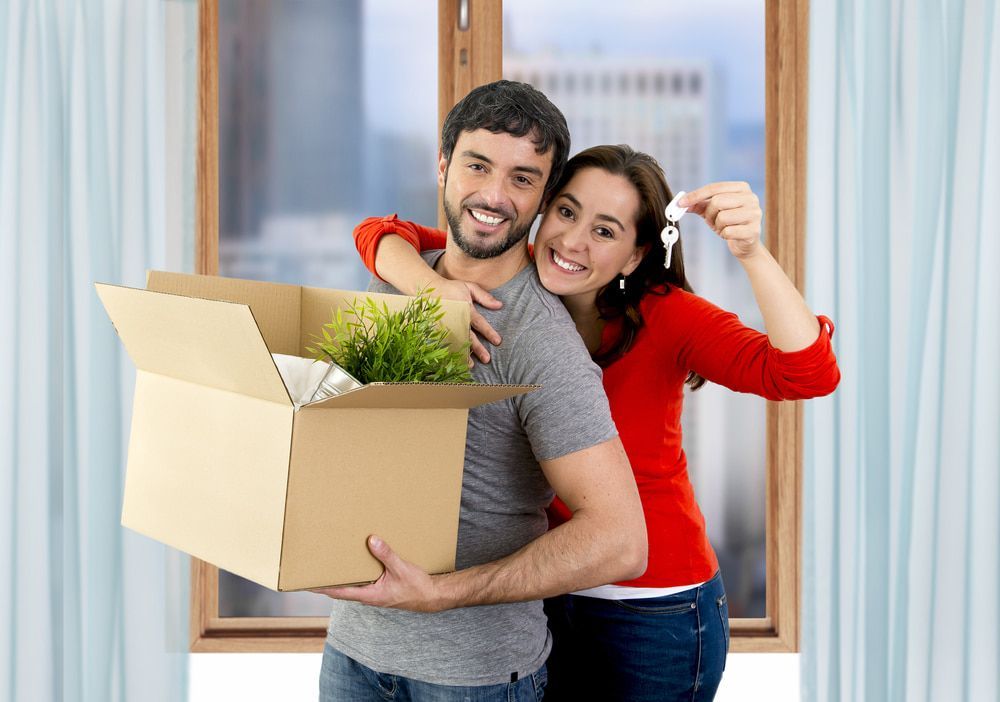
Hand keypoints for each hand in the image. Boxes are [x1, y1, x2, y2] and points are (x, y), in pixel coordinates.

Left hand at [311, 535, 445, 611]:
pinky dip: (357, 573)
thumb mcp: (401, 569)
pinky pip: (365, 581)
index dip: (322, 587)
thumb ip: (386, 555)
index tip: (308, 583)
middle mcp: (369, 596)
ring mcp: (375, 593)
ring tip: (332, 563)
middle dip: (329, 580)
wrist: (432, 597)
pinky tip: (358, 561)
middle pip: (343, 588)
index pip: (339, 592)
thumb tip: (371, 541)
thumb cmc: (417, 587)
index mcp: (369, 595)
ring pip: (354, 584)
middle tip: (315, 569)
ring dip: (343, 576)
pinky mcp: (382, 589)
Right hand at [428, 278, 502, 363]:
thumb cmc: (451, 288)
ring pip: (456, 342)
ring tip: (470, 366)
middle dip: (477, 348)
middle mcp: (456, 318)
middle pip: (468, 336)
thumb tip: (499, 305)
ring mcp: (446, 325)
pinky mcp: (437, 329)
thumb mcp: (469, 287)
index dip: (489, 332)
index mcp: (466, 308)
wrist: (427, 288)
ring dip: (464, 354)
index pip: (480, 323)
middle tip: (487, 359)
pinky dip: (450, 352)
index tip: (497, 341)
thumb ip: (484, 297)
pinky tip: (454, 361)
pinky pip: (445, 342)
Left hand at [680, 182, 762, 258]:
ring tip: (723, 227)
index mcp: (742, 188)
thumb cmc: (729, 223)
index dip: (695, 195)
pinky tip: (730, 235)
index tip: (681, 203)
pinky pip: (728, 231)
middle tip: (712, 220)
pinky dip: (724, 235)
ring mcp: (754, 214)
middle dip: (709, 214)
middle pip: (717, 201)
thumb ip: (697, 204)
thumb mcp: (712, 211)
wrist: (745, 244)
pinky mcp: (753, 230)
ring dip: (717, 225)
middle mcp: (751, 198)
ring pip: (723, 217)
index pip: (714, 187)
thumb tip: (680, 203)